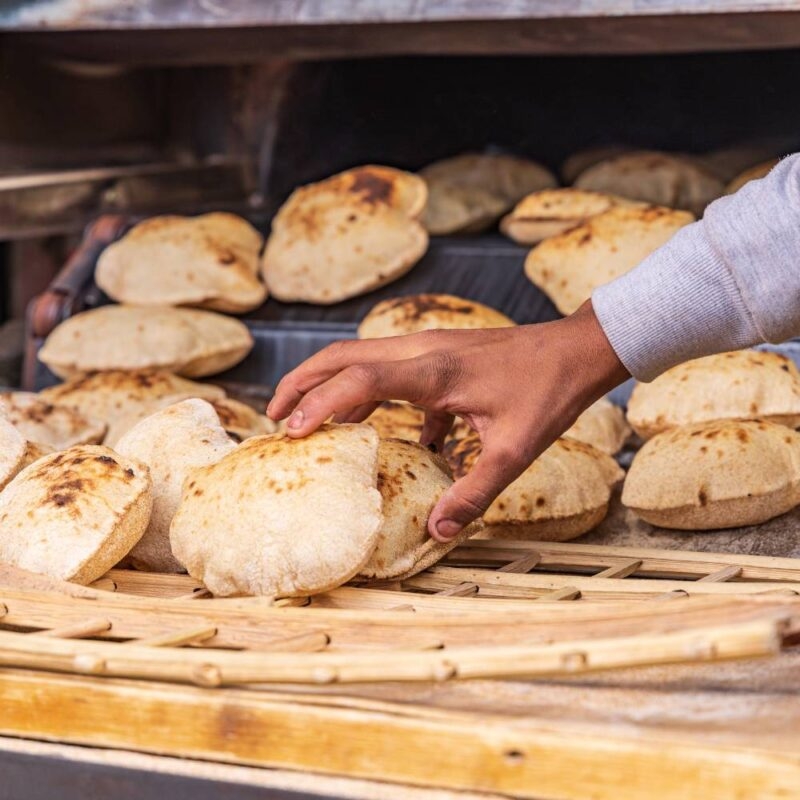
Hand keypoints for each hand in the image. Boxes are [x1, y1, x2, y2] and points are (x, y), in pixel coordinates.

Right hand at [268, 300, 628, 541]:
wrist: (578, 349)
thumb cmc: (549, 393)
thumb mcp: (516, 452)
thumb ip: (474, 493)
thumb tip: (437, 532)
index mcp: (433, 370)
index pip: (357, 377)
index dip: (318, 402)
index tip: (288, 432)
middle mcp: (421, 351)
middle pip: (342, 355)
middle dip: (302, 383)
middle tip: (272, 418)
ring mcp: (428, 349)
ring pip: (361, 357)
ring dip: (328, 385)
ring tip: (304, 420)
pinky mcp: (439, 356)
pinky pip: (390, 371)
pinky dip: (370, 394)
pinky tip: (383, 431)